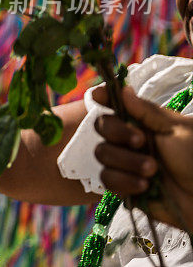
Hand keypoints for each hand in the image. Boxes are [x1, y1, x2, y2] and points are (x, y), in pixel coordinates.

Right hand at [92, 85, 192, 231]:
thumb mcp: (177, 130)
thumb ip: (147, 112)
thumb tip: (124, 88)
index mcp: (144, 123)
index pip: (116, 106)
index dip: (104, 98)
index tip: (97, 95)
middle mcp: (130, 140)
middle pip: (102, 127)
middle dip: (118, 133)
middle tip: (141, 142)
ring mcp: (125, 163)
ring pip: (102, 154)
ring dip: (126, 162)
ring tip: (153, 170)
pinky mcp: (124, 186)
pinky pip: (108, 179)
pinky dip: (124, 182)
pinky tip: (145, 186)